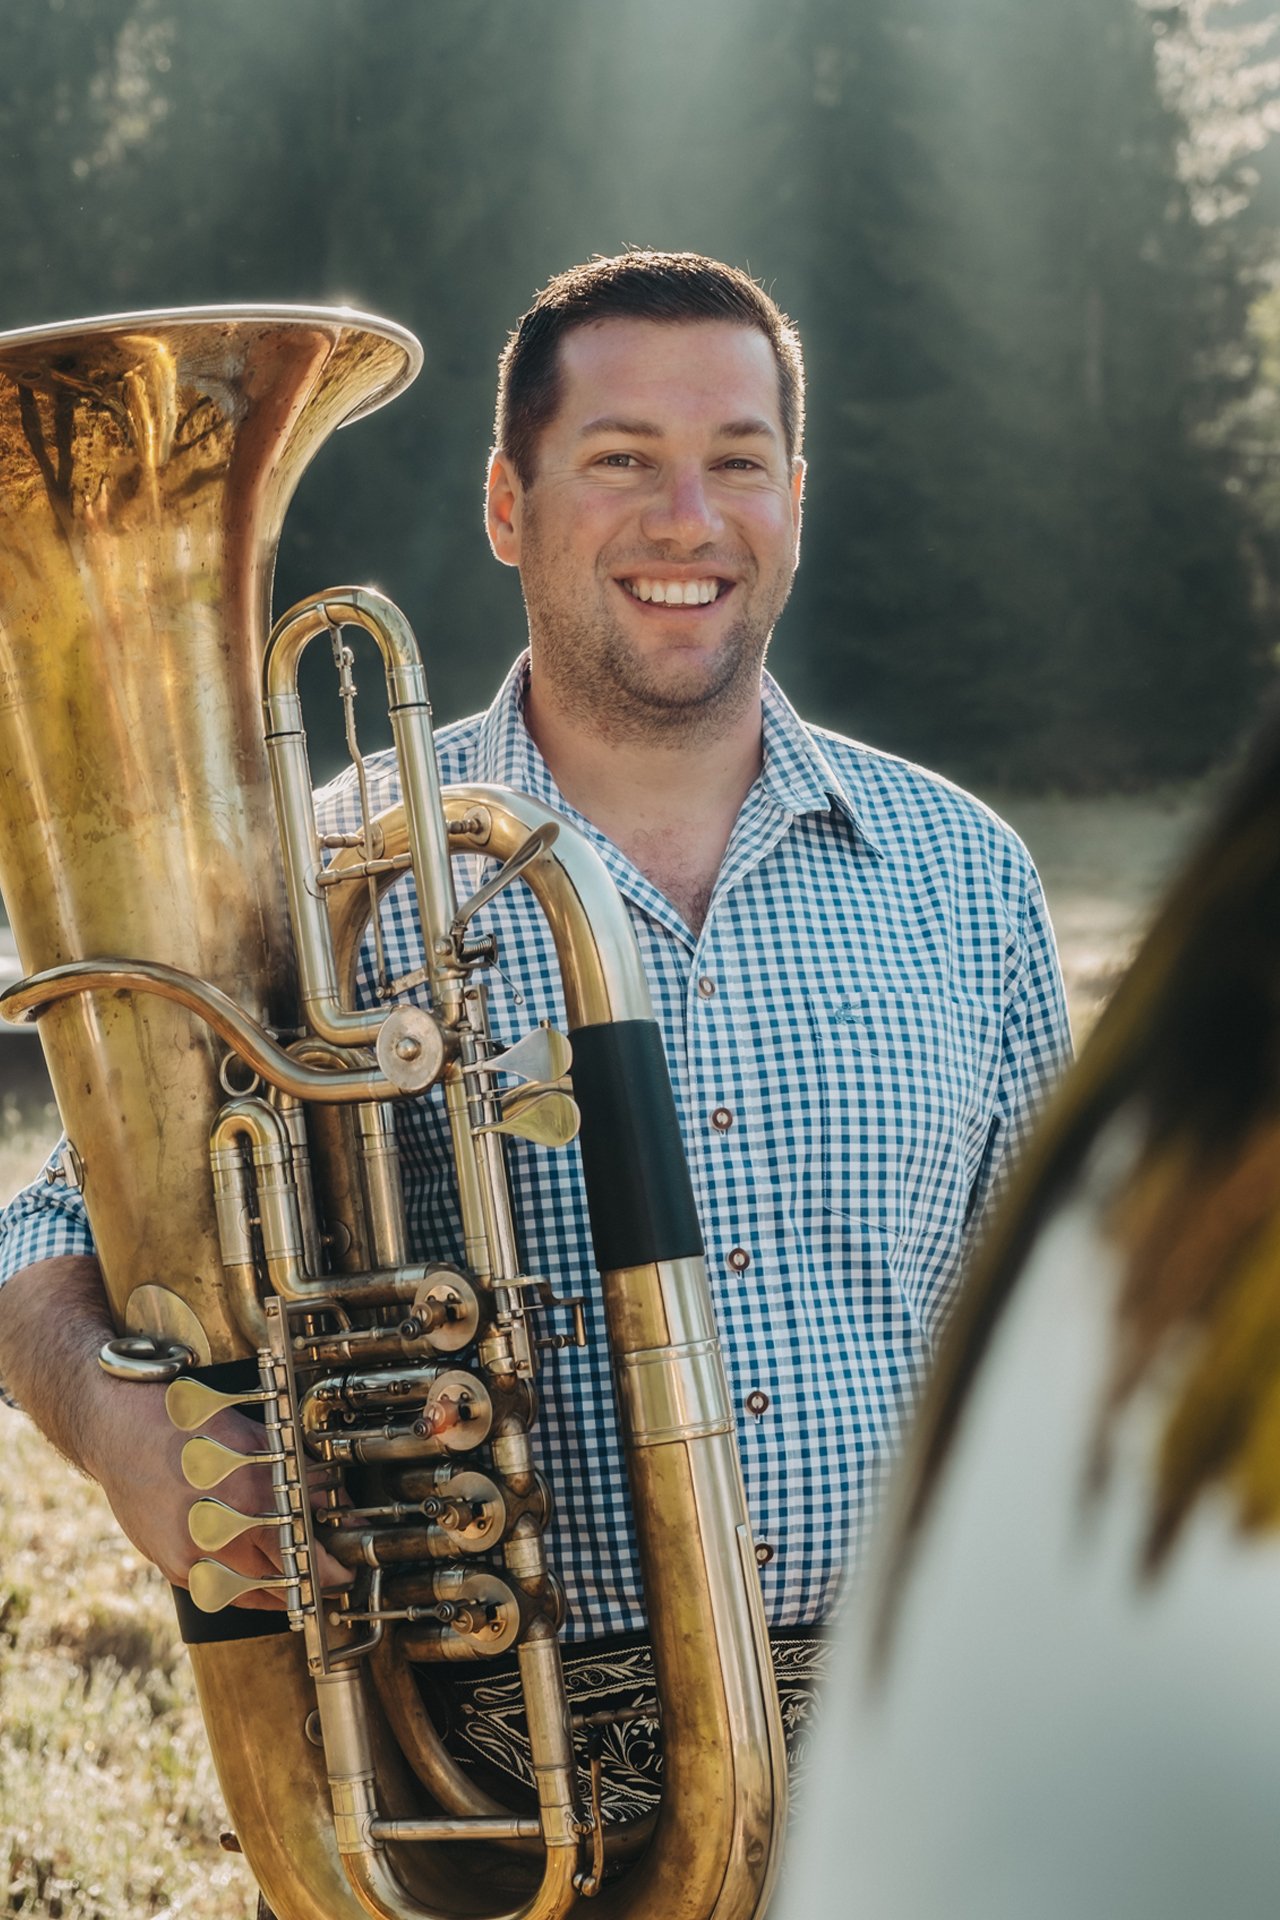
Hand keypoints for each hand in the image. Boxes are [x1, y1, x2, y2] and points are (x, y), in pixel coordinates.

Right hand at [0, 1256, 351, 1612]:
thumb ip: (294, 1468)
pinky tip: (263, 1586)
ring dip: (280, 1590)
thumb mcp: (251, 1434)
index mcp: (244, 1489)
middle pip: (276, 1571)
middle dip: (309, 1577)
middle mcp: (216, 1526)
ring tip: (303, 1587)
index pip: (297, 1544)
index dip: (325, 1564)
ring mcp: (190, 1551)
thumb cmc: (188, 1424)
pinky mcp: (171, 1564)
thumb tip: (333, 1497)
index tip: (344, 1572)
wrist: (120, 1431)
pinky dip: (244, 1591)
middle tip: (332, 1577)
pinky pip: (217, 1590)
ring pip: (249, 1588)